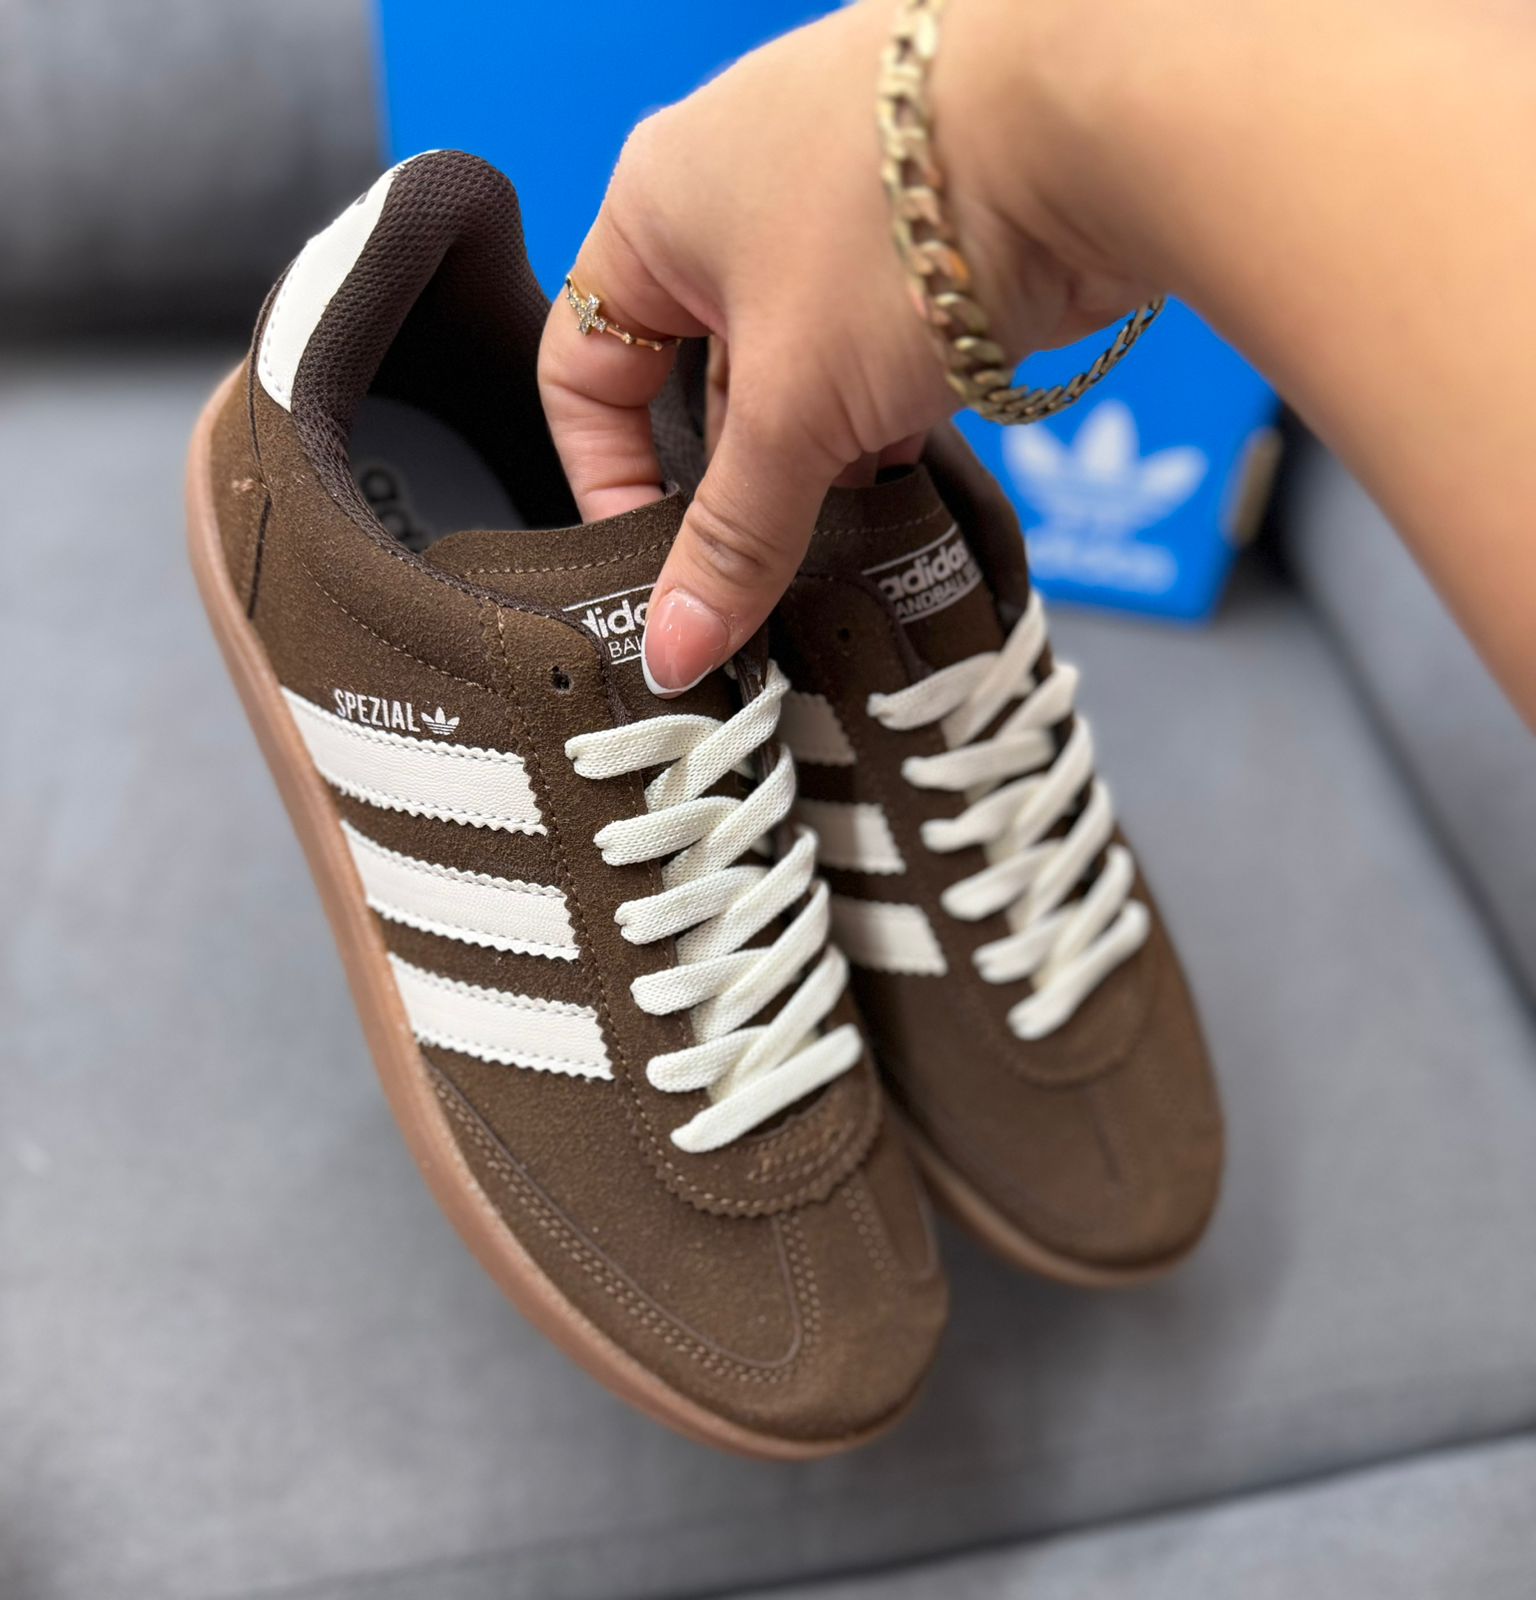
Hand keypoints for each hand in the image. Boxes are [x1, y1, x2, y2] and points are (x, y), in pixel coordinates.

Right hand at [537, 0, 1155, 693]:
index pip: (582, 367)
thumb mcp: (793, 405)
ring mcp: (838, 217)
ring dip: (814, 464)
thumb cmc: (901, 219)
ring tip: (839, 542)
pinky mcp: (924, 246)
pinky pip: (871, 359)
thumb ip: (733, 535)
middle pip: (697, 384)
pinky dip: (879, 425)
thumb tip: (675, 649)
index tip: (654, 566)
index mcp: (657, 208)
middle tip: (758, 577)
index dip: (606, 478)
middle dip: (732, 484)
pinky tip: (904, 484)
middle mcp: (737, 199)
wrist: (1099, 122)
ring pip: (794, 378)